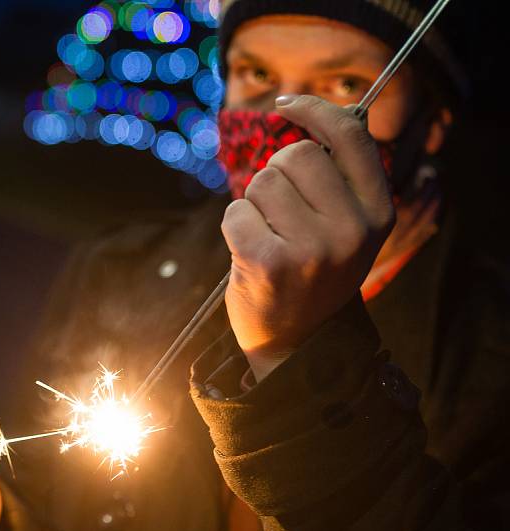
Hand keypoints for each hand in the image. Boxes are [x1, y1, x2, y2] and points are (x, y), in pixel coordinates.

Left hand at [221, 95, 394, 380]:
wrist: (297, 345)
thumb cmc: (314, 276)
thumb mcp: (348, 230)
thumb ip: (340, 179)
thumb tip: (318, 114)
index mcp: (377, 214)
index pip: (351, 136)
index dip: (315, 110)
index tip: (286, 104)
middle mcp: (352, 231)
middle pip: (296, 155)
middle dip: (277, 177)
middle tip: (282, 220)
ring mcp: (312, 249)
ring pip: (262, 182)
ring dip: (255, 207)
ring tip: (270, 242)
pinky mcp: (269, 263)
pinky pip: (236, 212)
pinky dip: (234, 227)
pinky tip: (248, 254)